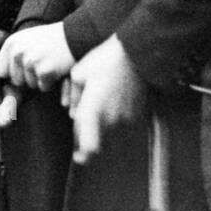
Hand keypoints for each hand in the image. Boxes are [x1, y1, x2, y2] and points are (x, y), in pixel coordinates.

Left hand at [0, 22, 73, 91]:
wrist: (76, 35)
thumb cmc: (52, 39)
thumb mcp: (27, 39)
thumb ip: (13, 54)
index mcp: (11, 43)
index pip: (1, 71)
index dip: (14, 73)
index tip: (26, 67)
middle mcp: (17, 52)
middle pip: (16, 81)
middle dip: (29, 77)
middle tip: (42, 63)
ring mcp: (30, 61)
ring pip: (30, 85)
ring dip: (41, 79)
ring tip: (50, 62)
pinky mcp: (44, 71)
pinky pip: (43, 87)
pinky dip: (51, 81)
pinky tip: (57, 67)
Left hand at [68, 35, 147, 164]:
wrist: (136, 53)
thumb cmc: (104, 60)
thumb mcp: (79, 74)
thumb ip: (73, 97)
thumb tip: (73, 113)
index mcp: (93, 110)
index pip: (90, 147)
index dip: (84, 155)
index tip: (79, 156)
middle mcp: (110, 118)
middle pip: (97, 137)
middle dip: (89, 131)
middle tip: (86, 114)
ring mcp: (125, 117)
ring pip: (109, 128)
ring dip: (103, 121)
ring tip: (102, 97)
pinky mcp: (136, 113)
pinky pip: (122, 120)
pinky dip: (116, 114)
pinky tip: (115, 95)